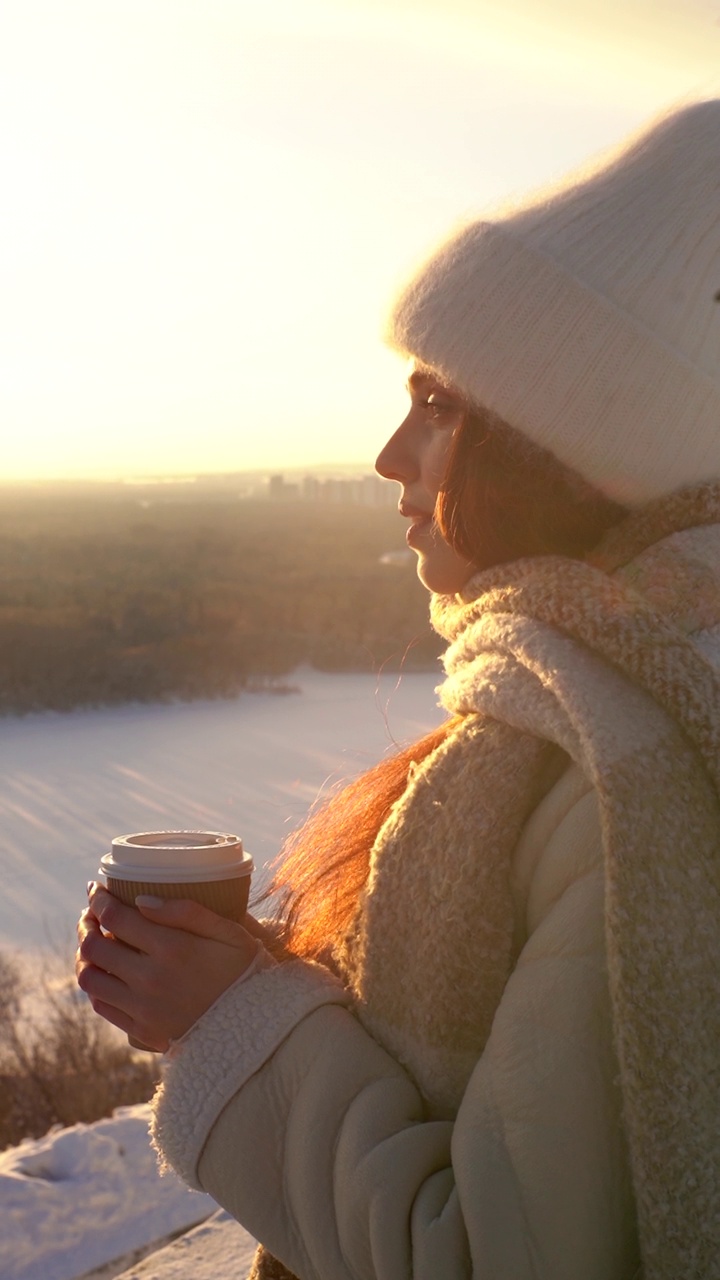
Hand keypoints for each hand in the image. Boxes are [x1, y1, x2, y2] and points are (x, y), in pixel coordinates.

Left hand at [76, 884, 260, 1051]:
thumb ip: (188, 912)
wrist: (254, 1029)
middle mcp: (150, 978)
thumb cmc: (244, 973)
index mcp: (172, 948)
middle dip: (86, 923)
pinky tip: (105, 972)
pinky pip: (102, 1005)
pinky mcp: (141, 1031)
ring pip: (90, 978)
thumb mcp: (230, 933)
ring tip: (91, 942)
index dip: (99, 899)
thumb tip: (141, 901)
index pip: (115, 917)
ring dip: (84, 956)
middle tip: (90, 913)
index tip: (96, 889)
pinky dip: (96, 985)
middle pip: (94, 946)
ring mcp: (142, 1008)